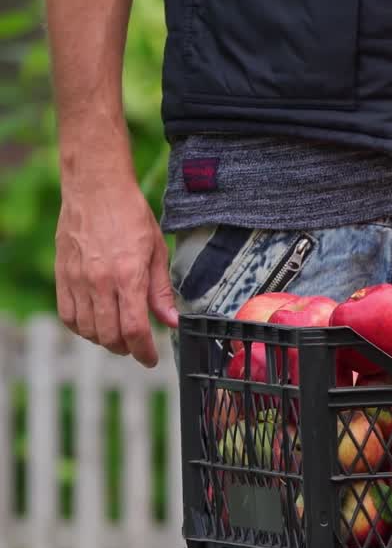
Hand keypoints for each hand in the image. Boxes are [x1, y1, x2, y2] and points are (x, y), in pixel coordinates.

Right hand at [55, 157, 178, 366]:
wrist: (95, 189)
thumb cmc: (131, 216)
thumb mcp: (157, 252)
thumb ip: (161, 291)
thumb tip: (172, 321)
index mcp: (127, 276)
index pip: (134, 329)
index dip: (144, 351)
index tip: (151, 358)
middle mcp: (99, 281)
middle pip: (109, 335)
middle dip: (126, 349)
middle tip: (138, 347)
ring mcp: (77, 279)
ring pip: (86, 329)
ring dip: (104, 340)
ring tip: (119, 336)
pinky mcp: (62, 274)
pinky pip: (67, 314)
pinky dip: (81, 327)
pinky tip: (95, 324)